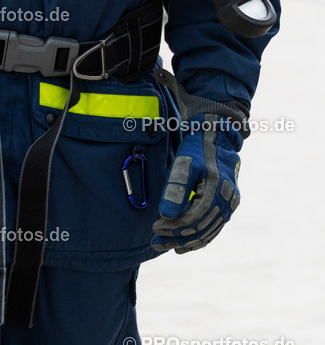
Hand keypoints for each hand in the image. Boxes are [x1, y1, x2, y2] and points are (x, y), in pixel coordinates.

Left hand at [152, 113, 241, 252]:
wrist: (217, 136)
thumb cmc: (198, 147)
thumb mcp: (185, 163)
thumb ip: (176, 188)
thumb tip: (166, 215)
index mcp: (217, 192)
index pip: (193, 219)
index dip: (173, 227)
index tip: (155, 228)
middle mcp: (227, 202)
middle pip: (200, 230)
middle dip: (176, 238)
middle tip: (155, 242)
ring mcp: (229, 205)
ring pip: (207, 232)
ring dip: (186, 241)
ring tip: (166, 246)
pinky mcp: (226, 206)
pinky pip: (212, 227)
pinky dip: (198, 237)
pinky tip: (184, 243)